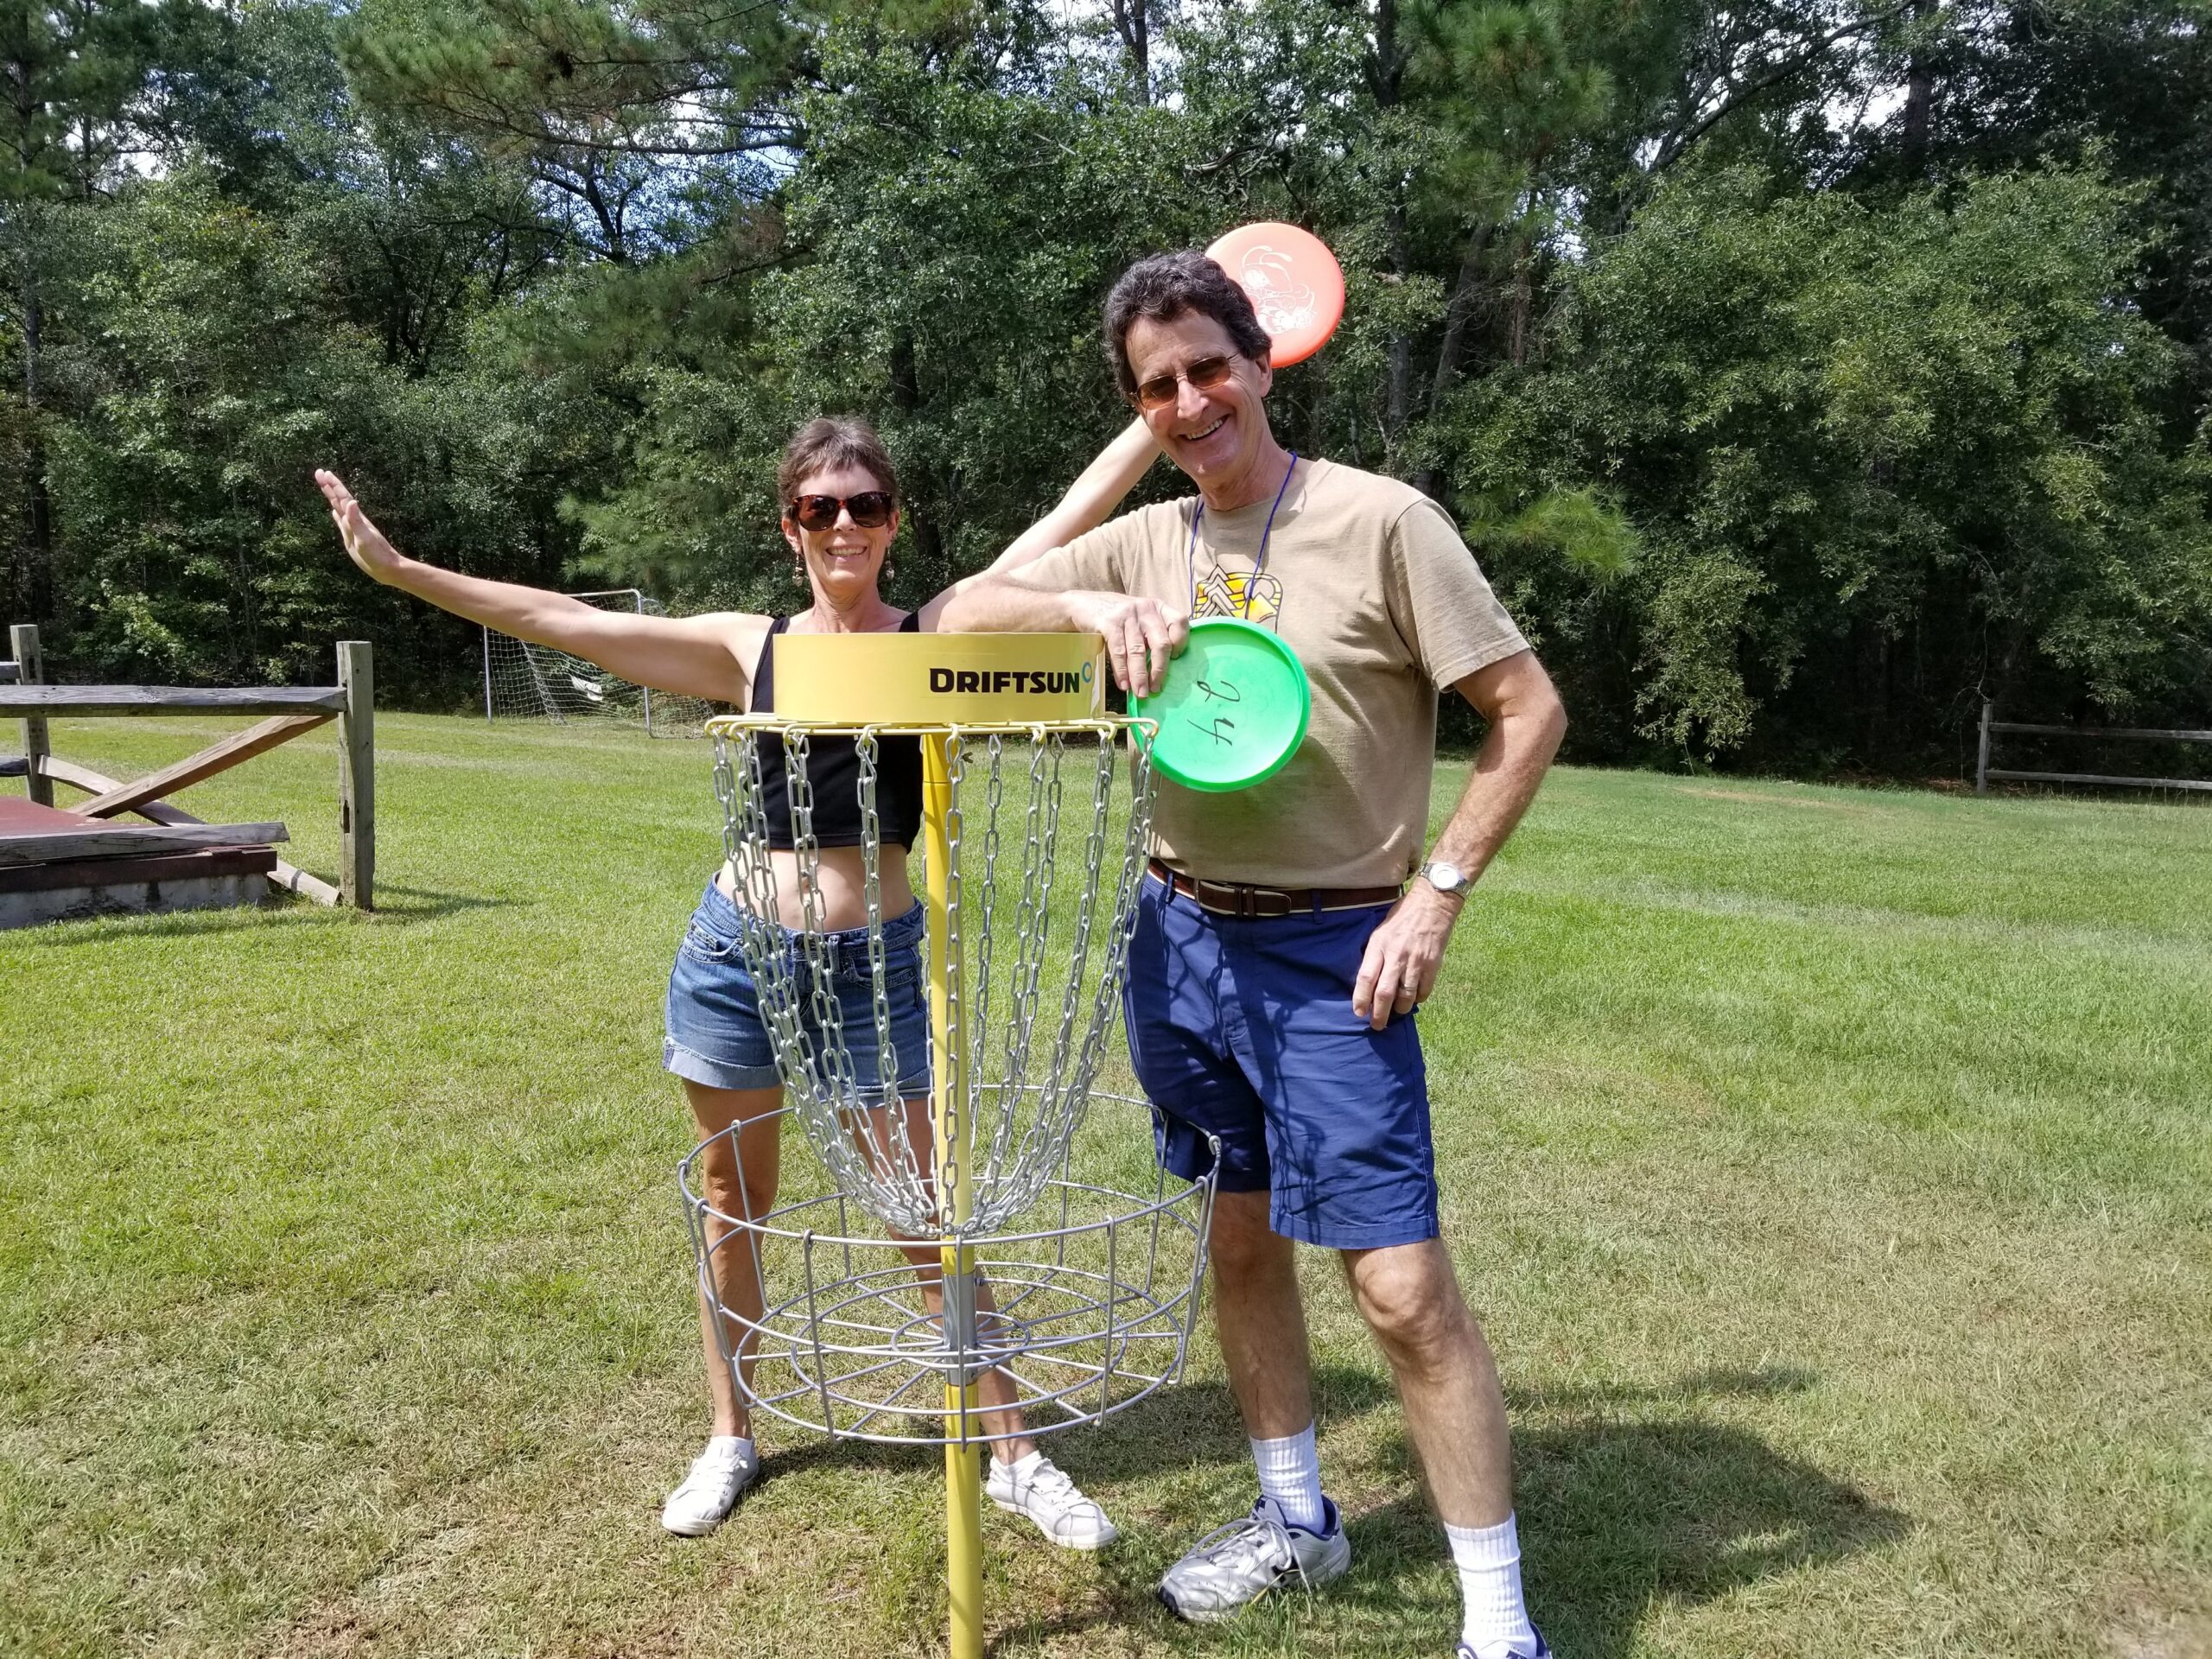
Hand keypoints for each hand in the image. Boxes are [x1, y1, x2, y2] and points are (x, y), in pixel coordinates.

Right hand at [313, 469, 406, 583]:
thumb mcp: (365, 538)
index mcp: (356, 519)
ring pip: (339, 508)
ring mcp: (353, 528)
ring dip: (332, 497)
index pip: (342, 498)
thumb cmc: (377, 555)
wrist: (387, 568)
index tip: (323, 472)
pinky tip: (334, 512)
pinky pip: (342, 522)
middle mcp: (354, 521)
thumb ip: (356, 521)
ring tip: (325, 486)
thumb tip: (351, 502)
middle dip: (329, 486)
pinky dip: (337, 514)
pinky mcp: (352, 537)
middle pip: (339, 499)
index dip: (333, 485)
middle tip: (319, 472)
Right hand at [1073, 593, 1187, 696]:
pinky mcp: (1109, 623)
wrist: (1082, 605)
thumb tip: (1160, 673)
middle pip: (1161, 642)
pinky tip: (1123, 684)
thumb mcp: (1139, 619)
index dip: (1180, 643)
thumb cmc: (1117, 618)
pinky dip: (1122, 671)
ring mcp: (1127, 615)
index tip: (1174, 660)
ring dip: (1140, 676)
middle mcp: (1146, 609)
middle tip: (1156, 688)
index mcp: (1158, 608)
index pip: (1179, 623)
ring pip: (1138, 651)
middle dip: (1159, 670)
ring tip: (1140, 693)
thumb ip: (1152, 636)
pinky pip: (1118, 652)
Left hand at [1351, 882, 1462, 1029]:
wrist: (1432, 904)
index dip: (1361, 999)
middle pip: (1385, 993)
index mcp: (1379, 945)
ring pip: (1406, 996)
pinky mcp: (1432, 965)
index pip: (1366, 978)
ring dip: (1400, 1009)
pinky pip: (1424, 991)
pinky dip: (1418, 998)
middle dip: (1379, 1014)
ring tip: (1396, 1012)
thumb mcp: (1380, 931)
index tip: (1358, 1012)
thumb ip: (1374, 955)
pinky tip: (1414, 998)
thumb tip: (1367, 980)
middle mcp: (1396, 955)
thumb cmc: (1402, 917)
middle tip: (1377, 1025)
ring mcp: (1416, 962)